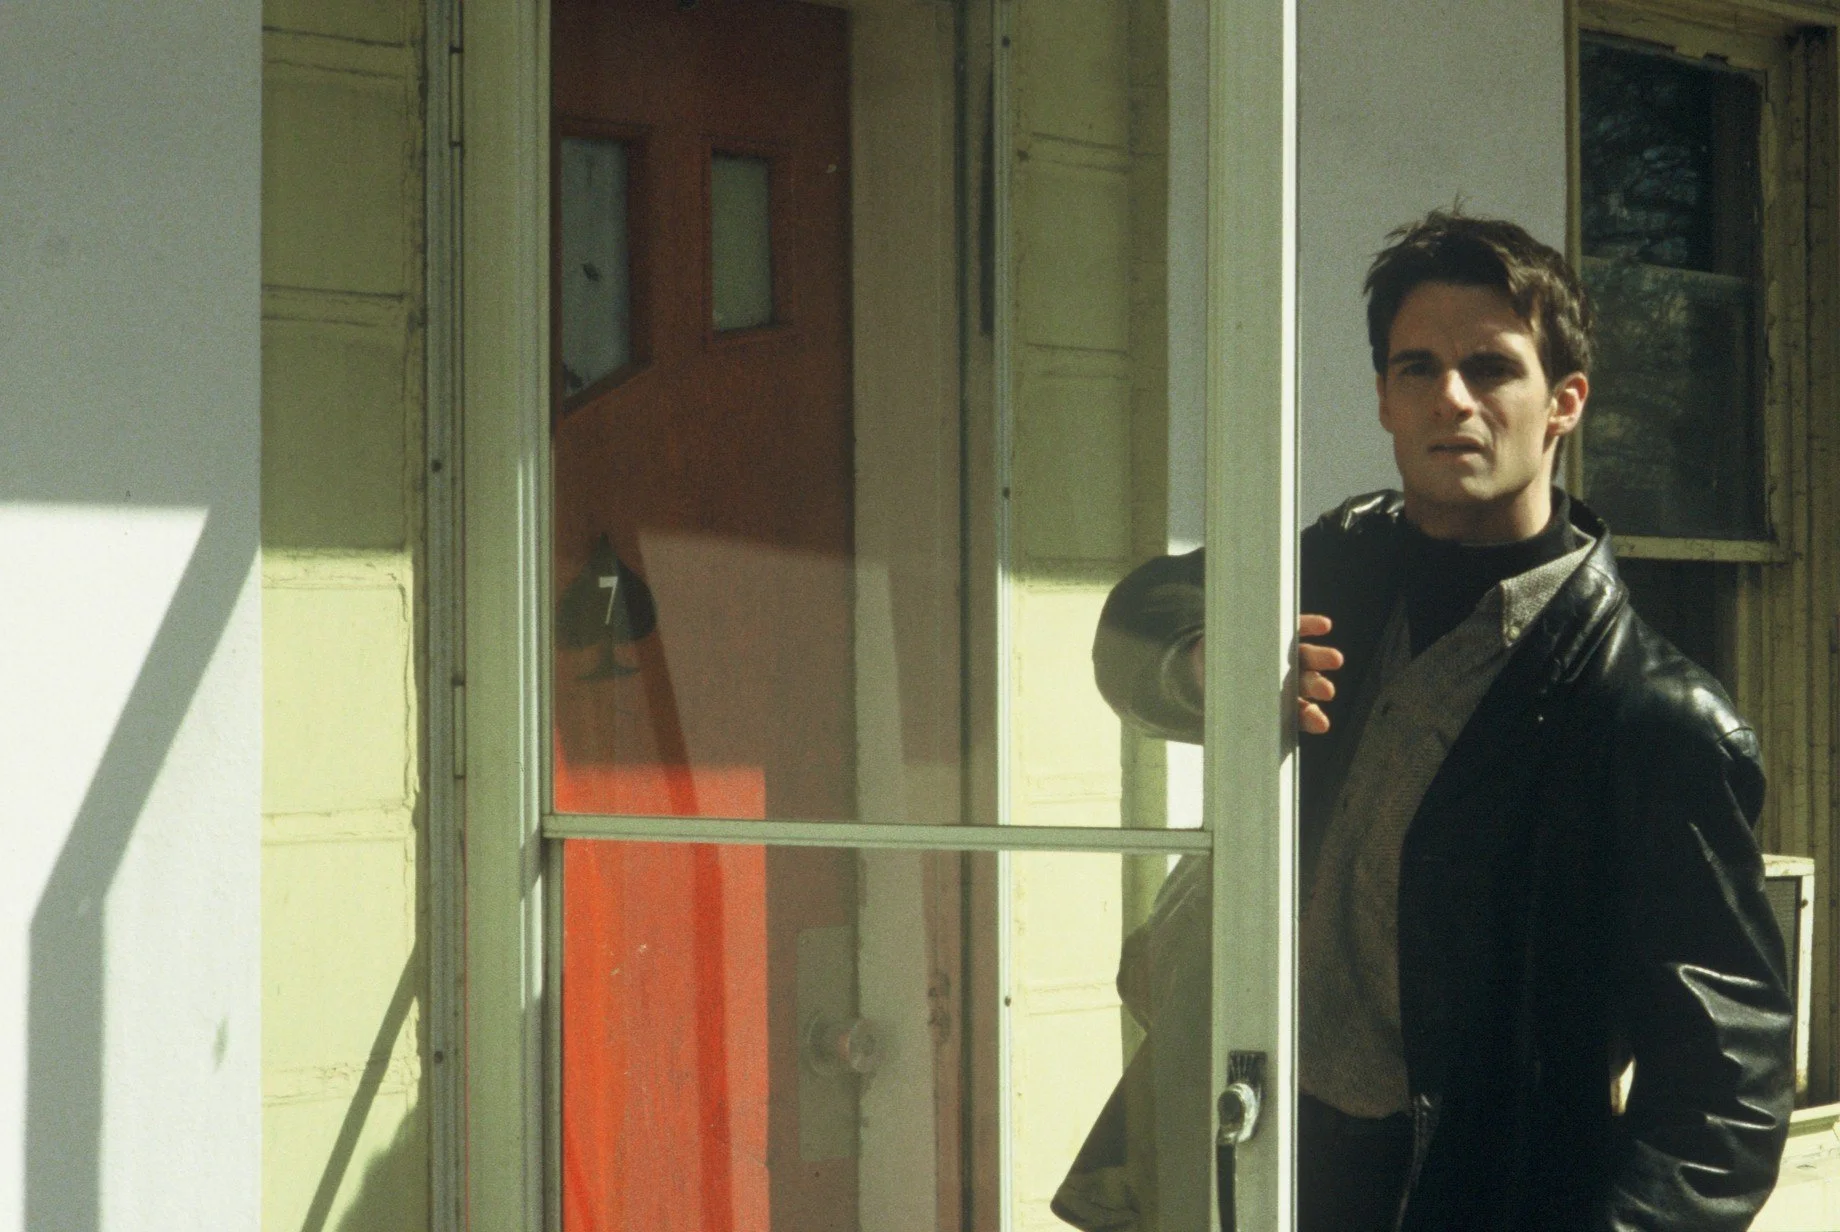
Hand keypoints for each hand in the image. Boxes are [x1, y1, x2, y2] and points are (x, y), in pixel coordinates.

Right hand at [1187, 614, 1344, 733]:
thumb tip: (1228, 759)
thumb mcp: (1226, 710)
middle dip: (1317, 686)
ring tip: (1336, 659)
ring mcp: (1286, 655)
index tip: (1321, 723)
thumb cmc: (1221, 693)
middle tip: (1327, 690)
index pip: (1300, 712)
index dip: (1311, 718)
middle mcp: (1288, 679)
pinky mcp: (1280, 631)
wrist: (1204, 662)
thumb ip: (1235, 724)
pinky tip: (1324, 626)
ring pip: (1307, 656)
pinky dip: (1311, 625)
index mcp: (1281, 703)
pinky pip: (1298, 627)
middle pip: (1307, 683)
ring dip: (1321, 657)